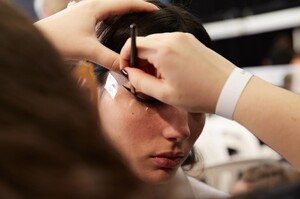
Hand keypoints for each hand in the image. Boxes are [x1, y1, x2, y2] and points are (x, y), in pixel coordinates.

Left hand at [34, 0, 157, 70]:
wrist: (36, 41)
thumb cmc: (58, 40)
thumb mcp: (88, 50)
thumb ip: (110, 59)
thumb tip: (126, 68)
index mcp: (94, 7)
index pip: (124, 3)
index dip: (142, 6)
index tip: (155, 9)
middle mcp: (89, 5)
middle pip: (117, 3)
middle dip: (133, 7)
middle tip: (146, 14)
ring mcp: (82, 10)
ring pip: (107, 7)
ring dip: (121, 11)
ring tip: (132, 18)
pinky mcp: (77, 18)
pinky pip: (98, 14)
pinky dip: (109, 18)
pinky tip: (108, 26)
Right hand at [120, 32, 235, 112]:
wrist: (229, 89)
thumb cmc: (198, 95)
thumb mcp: (164, 94)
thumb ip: (140, 82)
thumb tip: (129, 73)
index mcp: (164, 50)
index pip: (132, 45)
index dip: (125, 58)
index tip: (128, 71)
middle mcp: (173, 38)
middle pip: (144, 43)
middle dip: (138, 59)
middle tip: (142, 78)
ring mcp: (184, 37)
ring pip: (156, 43)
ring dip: (151, 57)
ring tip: (158, 77)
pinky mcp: (191, 40)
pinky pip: (169, 43)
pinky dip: (163, 54)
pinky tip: (169, 71)